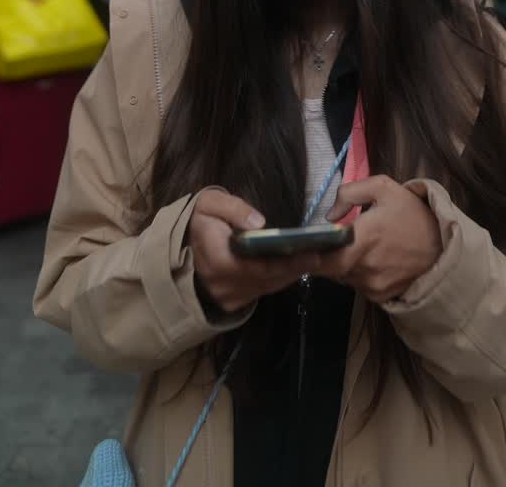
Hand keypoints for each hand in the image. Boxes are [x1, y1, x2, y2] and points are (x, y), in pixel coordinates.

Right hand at [188, 190, 321, 314]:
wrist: (181, 247)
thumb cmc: (200, 220)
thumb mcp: (209, 204)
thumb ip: (233, 208)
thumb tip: (259, 223)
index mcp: (218, 260)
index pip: (257, 266)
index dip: (286, 262)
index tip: (311, 252)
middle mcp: (225, 286)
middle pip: (268, 279)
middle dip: (297, 267)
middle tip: (324, 255)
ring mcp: (230, 297)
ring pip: (269, 287)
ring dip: (293, 274)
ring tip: (319, 259)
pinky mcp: (236, 301)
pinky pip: (264, 291)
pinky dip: (282, 279)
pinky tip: (299, 266)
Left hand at [318, 176, 442, 303]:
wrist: (443, 245)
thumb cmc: (411, 213)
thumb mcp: (384, 187)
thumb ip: (350, 192)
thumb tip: (328, 215)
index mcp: (364, 239)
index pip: (324, 259)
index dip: (309, 256)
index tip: (302, 247)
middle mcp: (365, 267)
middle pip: (330, 268)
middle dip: (325, 257)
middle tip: (327, 244)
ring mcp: (372, 285)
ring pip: (343, 277)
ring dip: (341, 265)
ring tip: (351, 249)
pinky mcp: (380, 296)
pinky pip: (357, 285)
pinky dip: (356, 274)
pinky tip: (368, 260)